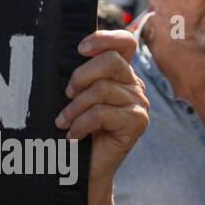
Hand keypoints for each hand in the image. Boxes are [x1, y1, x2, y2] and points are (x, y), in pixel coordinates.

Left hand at [56, 30, 148, 188]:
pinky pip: (103, 113)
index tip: (80, 49)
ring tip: (64, 121)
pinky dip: (82, 123)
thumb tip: (66, 55)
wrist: (85, 167)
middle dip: (81, 75)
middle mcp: (134, 84)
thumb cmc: (77, 126)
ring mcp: (139, 103)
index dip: (104, 38)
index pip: (124, 42)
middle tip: (67, 93)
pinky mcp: (138, 121)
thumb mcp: (76, 96)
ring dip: (75, 107)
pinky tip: (73, 134)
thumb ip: (80, 76)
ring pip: (103, 89)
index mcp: (121, 72)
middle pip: (111, 61)